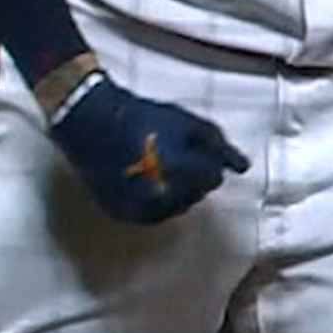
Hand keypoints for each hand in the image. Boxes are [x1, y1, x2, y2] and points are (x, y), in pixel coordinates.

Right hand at [49, 76, 249, 225]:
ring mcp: (137, 208)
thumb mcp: (184, 121)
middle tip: (182, 157)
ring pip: (176, 208)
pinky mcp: (122, 214)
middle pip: (196, 195)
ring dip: (178, 191)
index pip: (212, 178)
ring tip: (166, 166)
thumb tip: (242, 167)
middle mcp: (157, 195)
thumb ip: (217, 144)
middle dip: (195, 178)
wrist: (90, 121)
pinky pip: (152, 215)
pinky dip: (158, 200)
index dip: (210, 164)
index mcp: (176, 169)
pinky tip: (152, 180)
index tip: (200, 153)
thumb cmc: (140, 117)